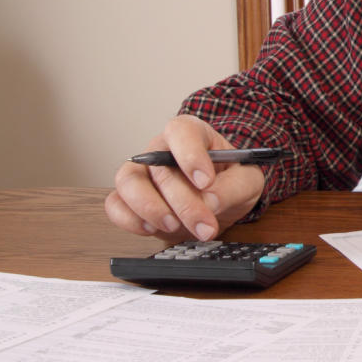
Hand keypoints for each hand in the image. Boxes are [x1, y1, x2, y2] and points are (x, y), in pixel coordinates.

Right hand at [104, 115, 265, 241]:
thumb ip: (233, 188)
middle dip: (184, 202)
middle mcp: (160, 149)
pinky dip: (130, 220)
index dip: (191, 155)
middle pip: (160, 168)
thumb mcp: (247, 182)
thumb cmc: (230, 182)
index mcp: (192, 133)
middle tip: (204, 225)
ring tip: (174, 225)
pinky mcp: (128, 199)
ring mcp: (141, 173)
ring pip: (128, 182)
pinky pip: (115, 205)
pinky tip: (153, 229)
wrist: (219, 203)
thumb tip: (210, 200)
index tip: (206, 181)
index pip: (181, 131)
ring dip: (150, 208)